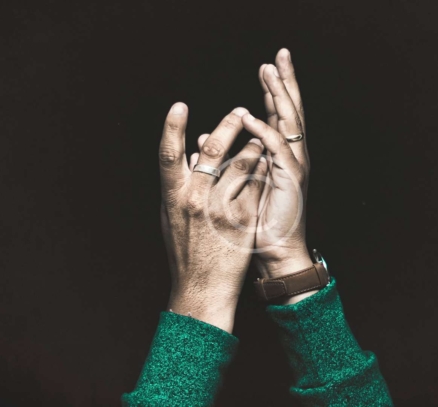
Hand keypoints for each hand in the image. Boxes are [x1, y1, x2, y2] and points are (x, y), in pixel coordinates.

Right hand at [159, 103, 266, 332]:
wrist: (202, 286)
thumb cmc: (184, 249)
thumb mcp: (172, 217)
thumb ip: (180, 185)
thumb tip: (191, 154)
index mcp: (173, 197)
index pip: (169, 154)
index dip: (172, 128)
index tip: (179, 106)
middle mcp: (195, 200)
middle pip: (213, 152)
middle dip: (228, 126)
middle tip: (240, 110)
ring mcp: (221, 209)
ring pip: (242, 165)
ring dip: (253, 145)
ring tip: (259, 135)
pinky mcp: (243, 218)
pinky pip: (257, 185)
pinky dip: (263, 170)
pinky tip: (268, 161)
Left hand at [242, 49, 314, 302]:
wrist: (276, 252)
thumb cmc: (256, 222)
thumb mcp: (237, 184)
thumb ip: (224, 157)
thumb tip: (200, 140)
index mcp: (279, 155)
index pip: (278, 114)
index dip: (274, 90)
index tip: (267, 66)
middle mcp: (291, 156)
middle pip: (291, 110)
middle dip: (286, 81)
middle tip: (280, 54)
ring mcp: (294, 167)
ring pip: (289, 123)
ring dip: (279, 96)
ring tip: (269, 72)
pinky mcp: (290, 181)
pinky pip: (278, 151)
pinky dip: (265, 132)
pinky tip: (251, 118)